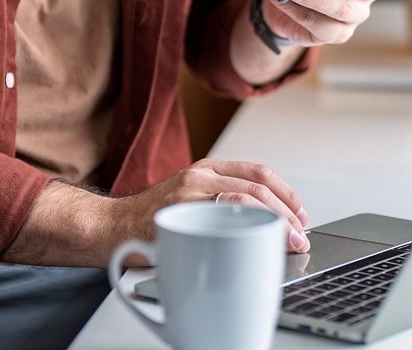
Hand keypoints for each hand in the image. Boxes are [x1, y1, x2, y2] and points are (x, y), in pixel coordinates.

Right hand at [108, 158, 309, 255]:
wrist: (110, 226)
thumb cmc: (152, 220)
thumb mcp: (190, 199)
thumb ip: (219, 202)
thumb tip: (266, 224)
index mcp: (208, 169)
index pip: (259, 172)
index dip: (287, 192)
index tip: (301, 213)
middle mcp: (201, 175)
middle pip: (258, 187)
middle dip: (286, 213)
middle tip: (299, 236)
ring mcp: (190, 192)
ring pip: (246, 199)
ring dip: (274, 223)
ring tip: (287, 242)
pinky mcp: (180, 211)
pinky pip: (222, 215)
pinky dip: (247, 229)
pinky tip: (257, 242)